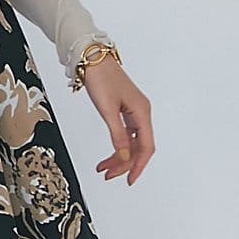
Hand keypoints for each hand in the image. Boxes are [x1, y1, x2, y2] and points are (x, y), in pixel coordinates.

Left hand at [82, 58, 154, 185]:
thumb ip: (117, 135)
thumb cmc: (101, 78)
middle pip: (139, 147)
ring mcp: (133, 111)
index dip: (139, 165)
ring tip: (103, 169)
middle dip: (125, 164)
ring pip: (131, 142)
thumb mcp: (107, 110)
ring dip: (119, 157)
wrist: (92, 58)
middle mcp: (141, 113)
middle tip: (109, 175)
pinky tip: (107, 155)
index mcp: (142, 112)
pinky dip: (117, 146)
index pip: (146, 146)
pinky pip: (125, 134)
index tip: (130, 180)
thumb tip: (125, 156)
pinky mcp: (124, 110)